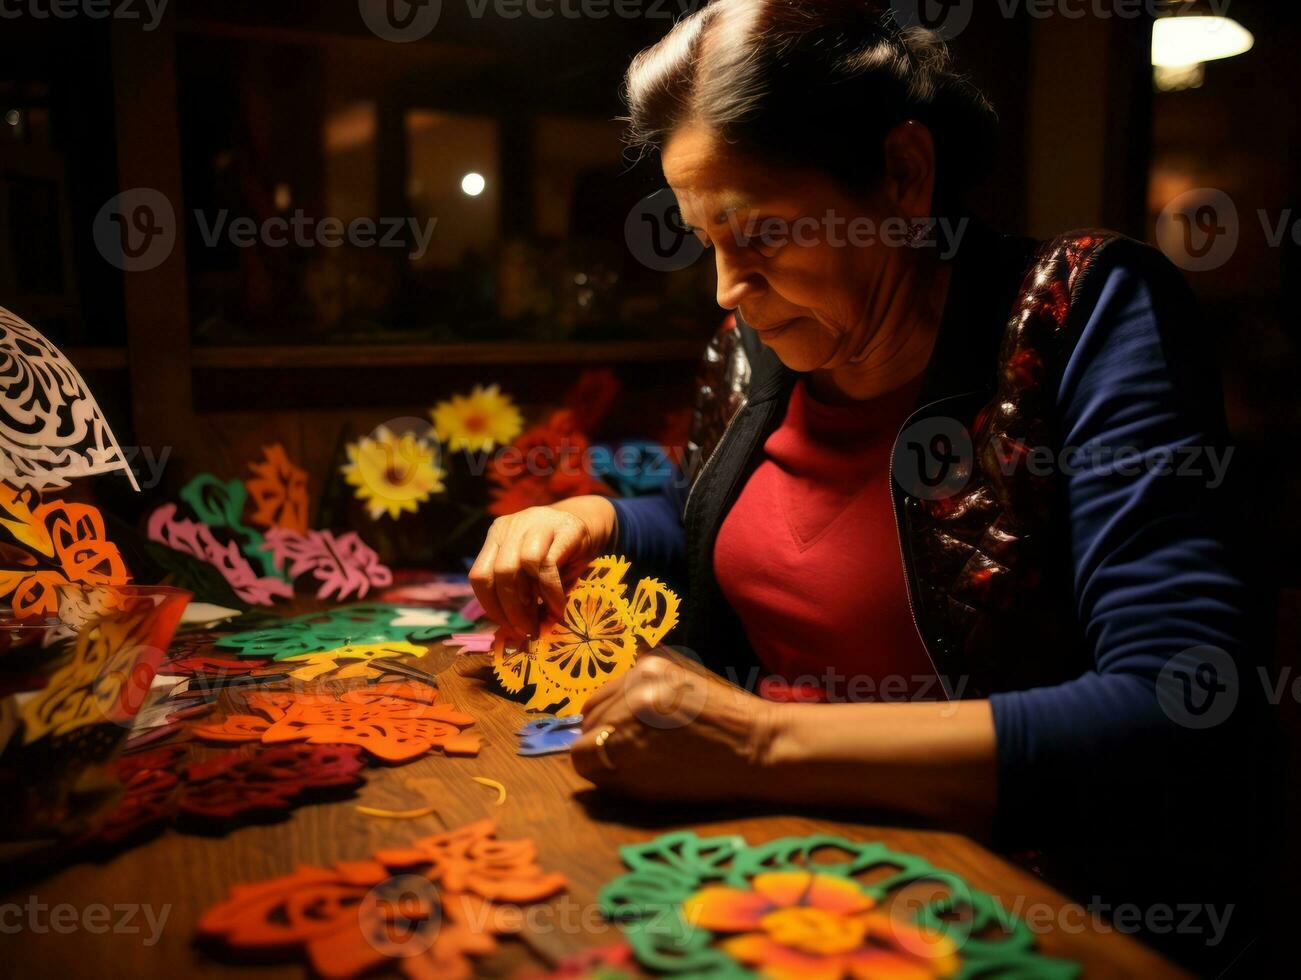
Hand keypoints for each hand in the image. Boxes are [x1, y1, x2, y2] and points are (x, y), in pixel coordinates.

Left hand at [469, 497, 615, 639]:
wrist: (592, 525)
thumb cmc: (560, 556)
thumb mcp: (534, 574)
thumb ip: (521, 593)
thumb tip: (514, 633)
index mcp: (497, 536)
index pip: (479, 575)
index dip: (491, 606)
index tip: (509, 627)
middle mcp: (512, 526)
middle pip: (498, 572)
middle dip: (511, 609)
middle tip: (527, 630)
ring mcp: (537, 523)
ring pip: (518, 566)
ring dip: (527, 602)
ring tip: (541, 620)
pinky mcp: (565, 528)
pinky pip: (547, 565)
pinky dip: (551, 593)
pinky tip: (558, 607)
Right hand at [571, 654, 776, 800]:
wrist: (755, 744)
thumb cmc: (705, 779)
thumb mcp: (649, 791)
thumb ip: (610, 776)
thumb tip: (588, 763)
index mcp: (624, 742)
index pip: (579, 753)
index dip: (591, 764)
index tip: (603, 767)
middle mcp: (627, 704)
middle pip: (587, 721)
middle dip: (600, 738)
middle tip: (622, 749)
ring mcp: (641, 678)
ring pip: (599, 698)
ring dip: (610, 714)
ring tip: (634, 728)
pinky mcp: (656, 663)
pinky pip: (622, 682)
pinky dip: (628, 697)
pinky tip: (651, 709)